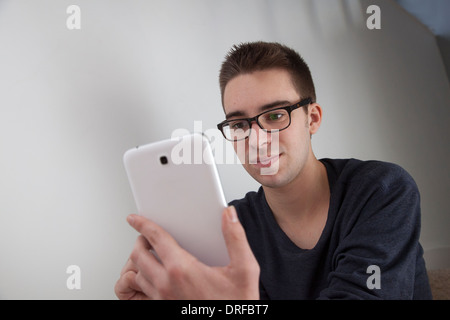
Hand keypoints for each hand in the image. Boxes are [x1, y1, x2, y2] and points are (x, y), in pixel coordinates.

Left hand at [114, 206, 259, 299]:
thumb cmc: (236, 304)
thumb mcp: (244, 270)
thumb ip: (236, 238)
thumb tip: (229, 215)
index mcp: (182, 269)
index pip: (155, 238)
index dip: (143, 224)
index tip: (134, 218)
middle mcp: (167, 284)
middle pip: (138, 256)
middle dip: (139, 241)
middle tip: (147, 236)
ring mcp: (162, 299)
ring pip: (138, 274)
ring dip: (140, 261)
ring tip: (151, 253)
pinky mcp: (163, 307)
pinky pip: (144, 290)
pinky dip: (144, 277)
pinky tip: (157, 274)